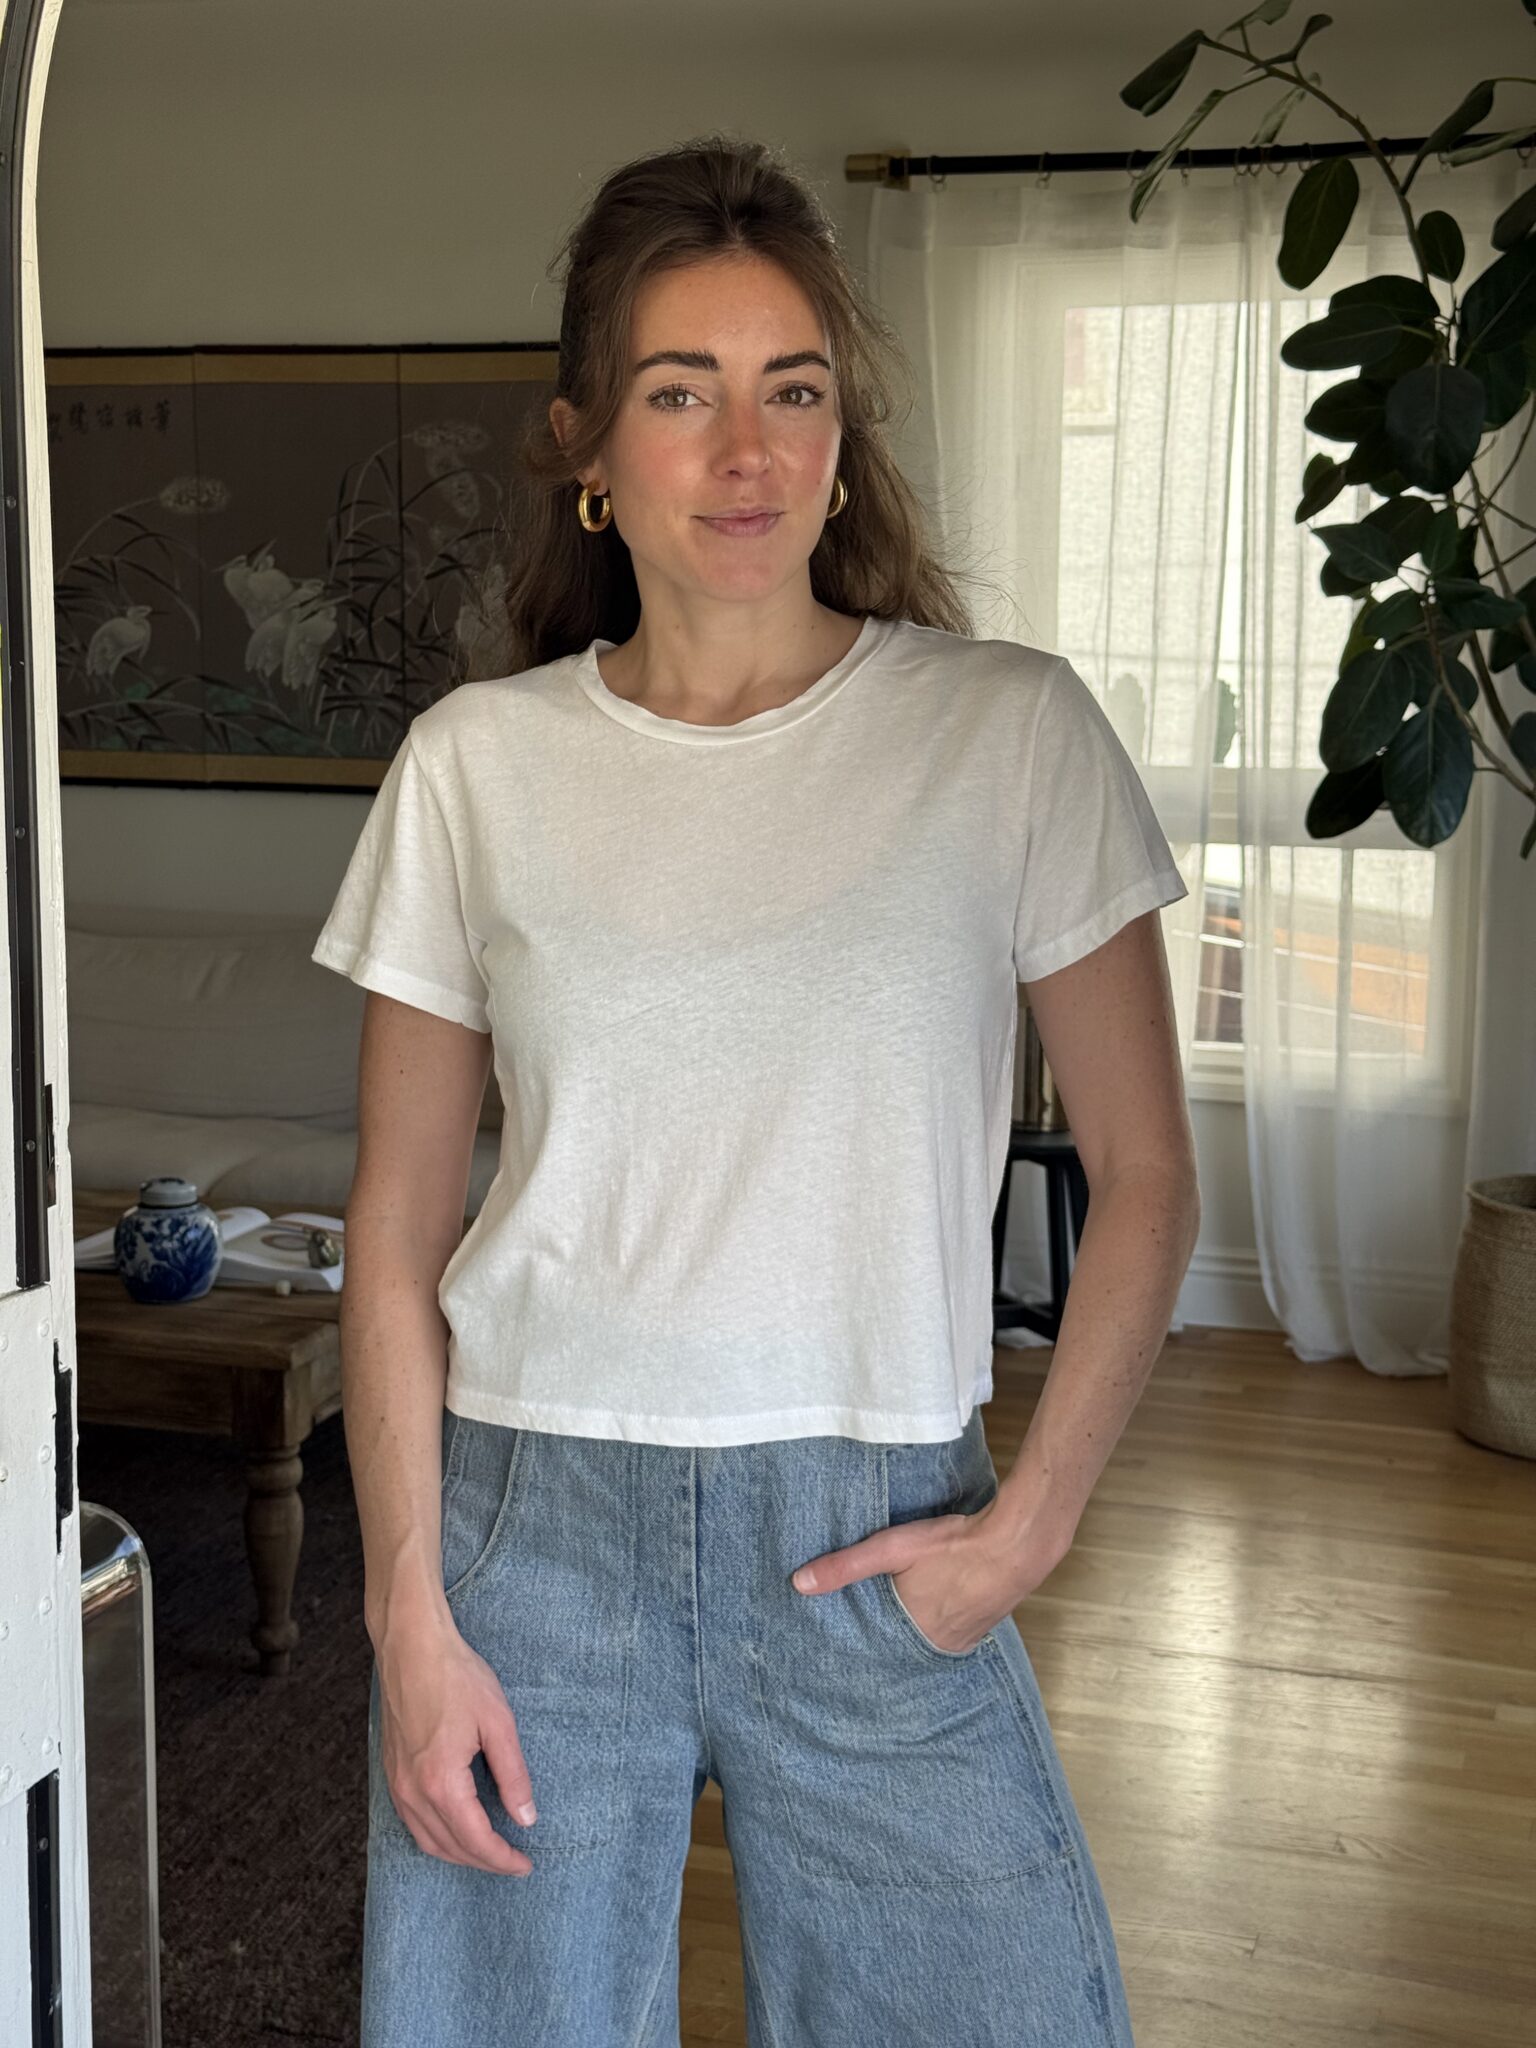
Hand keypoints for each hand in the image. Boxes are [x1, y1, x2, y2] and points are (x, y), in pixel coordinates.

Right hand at [376, 1616, 539, 1874]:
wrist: (410, 1647)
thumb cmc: (456, 1677)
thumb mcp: (498, 1722)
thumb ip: (513, 1774)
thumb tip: (526, 1817)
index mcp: (441, 1782)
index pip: (476, 1840)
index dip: (503, 1859)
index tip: (525, 1865)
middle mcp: (413, 1792)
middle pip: (450, 1847)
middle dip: (483, 1861)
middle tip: (513, 1861)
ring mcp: (397, 1784)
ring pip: (427, 1840)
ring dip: (459, 1854)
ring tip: (489, 1852)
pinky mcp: (391, 1773)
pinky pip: (413, 1822)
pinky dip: (437, 1837)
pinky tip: (456, 1830)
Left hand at [790, 1494, 1069, 1654]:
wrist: (1019, 1541)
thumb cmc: (954, 1545)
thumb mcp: (891, 1549)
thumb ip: (845, 1566)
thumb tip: (799, 1583)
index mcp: (913, 1633)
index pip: (876, 1648)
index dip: (861, 1641)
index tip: (841, 1641)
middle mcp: (939, 1644)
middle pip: (903, 1644)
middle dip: (887, 1636)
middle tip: (865, 1626)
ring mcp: (966, 1637)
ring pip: (928, 1637)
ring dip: (915, 1627)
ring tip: (898, 1614)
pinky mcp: (984, 1624)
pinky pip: (953, 1629)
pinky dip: (940, 1620)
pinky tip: (935, 1603)